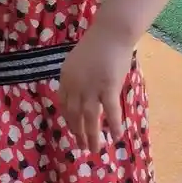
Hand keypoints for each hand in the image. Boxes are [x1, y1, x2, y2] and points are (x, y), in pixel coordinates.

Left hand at [59, 29, 131, 154]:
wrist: (111, 33)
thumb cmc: (98, 44)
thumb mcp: (79, 62)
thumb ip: (78, 79)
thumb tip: (82, 95)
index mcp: (66, 78)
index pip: (64, 105)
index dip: (69, 120)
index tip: (74, 130)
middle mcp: (75, 85)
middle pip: (74, 114)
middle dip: (78, 132)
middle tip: (82, 146)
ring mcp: (91, 87)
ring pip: (89, 118)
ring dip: (92, 136)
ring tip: (94, 150)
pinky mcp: (108, 87)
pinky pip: (110, 111)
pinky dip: (114, 125)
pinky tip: (117, 137)